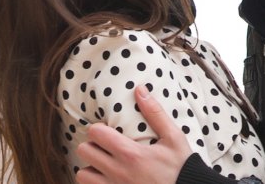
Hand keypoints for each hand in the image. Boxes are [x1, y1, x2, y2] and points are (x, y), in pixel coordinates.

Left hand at [75, 85, 192, 183]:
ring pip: (83, 175)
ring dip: (91, 168)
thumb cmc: (181, 167)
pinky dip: (95, 183)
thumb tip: (139, 89)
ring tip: (103, 165)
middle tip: (104, 147)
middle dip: (92, 146)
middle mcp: (118, 172)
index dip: (99, 129)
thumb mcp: (174, 138)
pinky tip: (107, 178)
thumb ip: (155, 113)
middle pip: (84, 151)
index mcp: (131, 154)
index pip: (96, 133)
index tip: (107, 131)